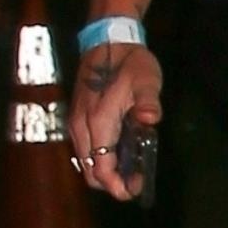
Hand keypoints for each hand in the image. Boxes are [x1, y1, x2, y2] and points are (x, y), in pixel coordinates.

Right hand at [67, 43, 161, 200]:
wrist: (108, 40)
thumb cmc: (130, 62)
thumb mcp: (146, 80)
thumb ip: (148, 102)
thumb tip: (151, 118)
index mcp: (98, 121)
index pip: (101, 168)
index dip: (118, 185)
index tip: (138, 187)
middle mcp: (81, 127)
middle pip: (90, 172)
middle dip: (113, 183)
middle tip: (138, 179)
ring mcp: (76, 123)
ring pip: (86, 162)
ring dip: (106, 171)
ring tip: (132, 168)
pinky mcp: (77, 119)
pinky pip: (85, 150)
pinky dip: (100, 159)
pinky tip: (121, 152)